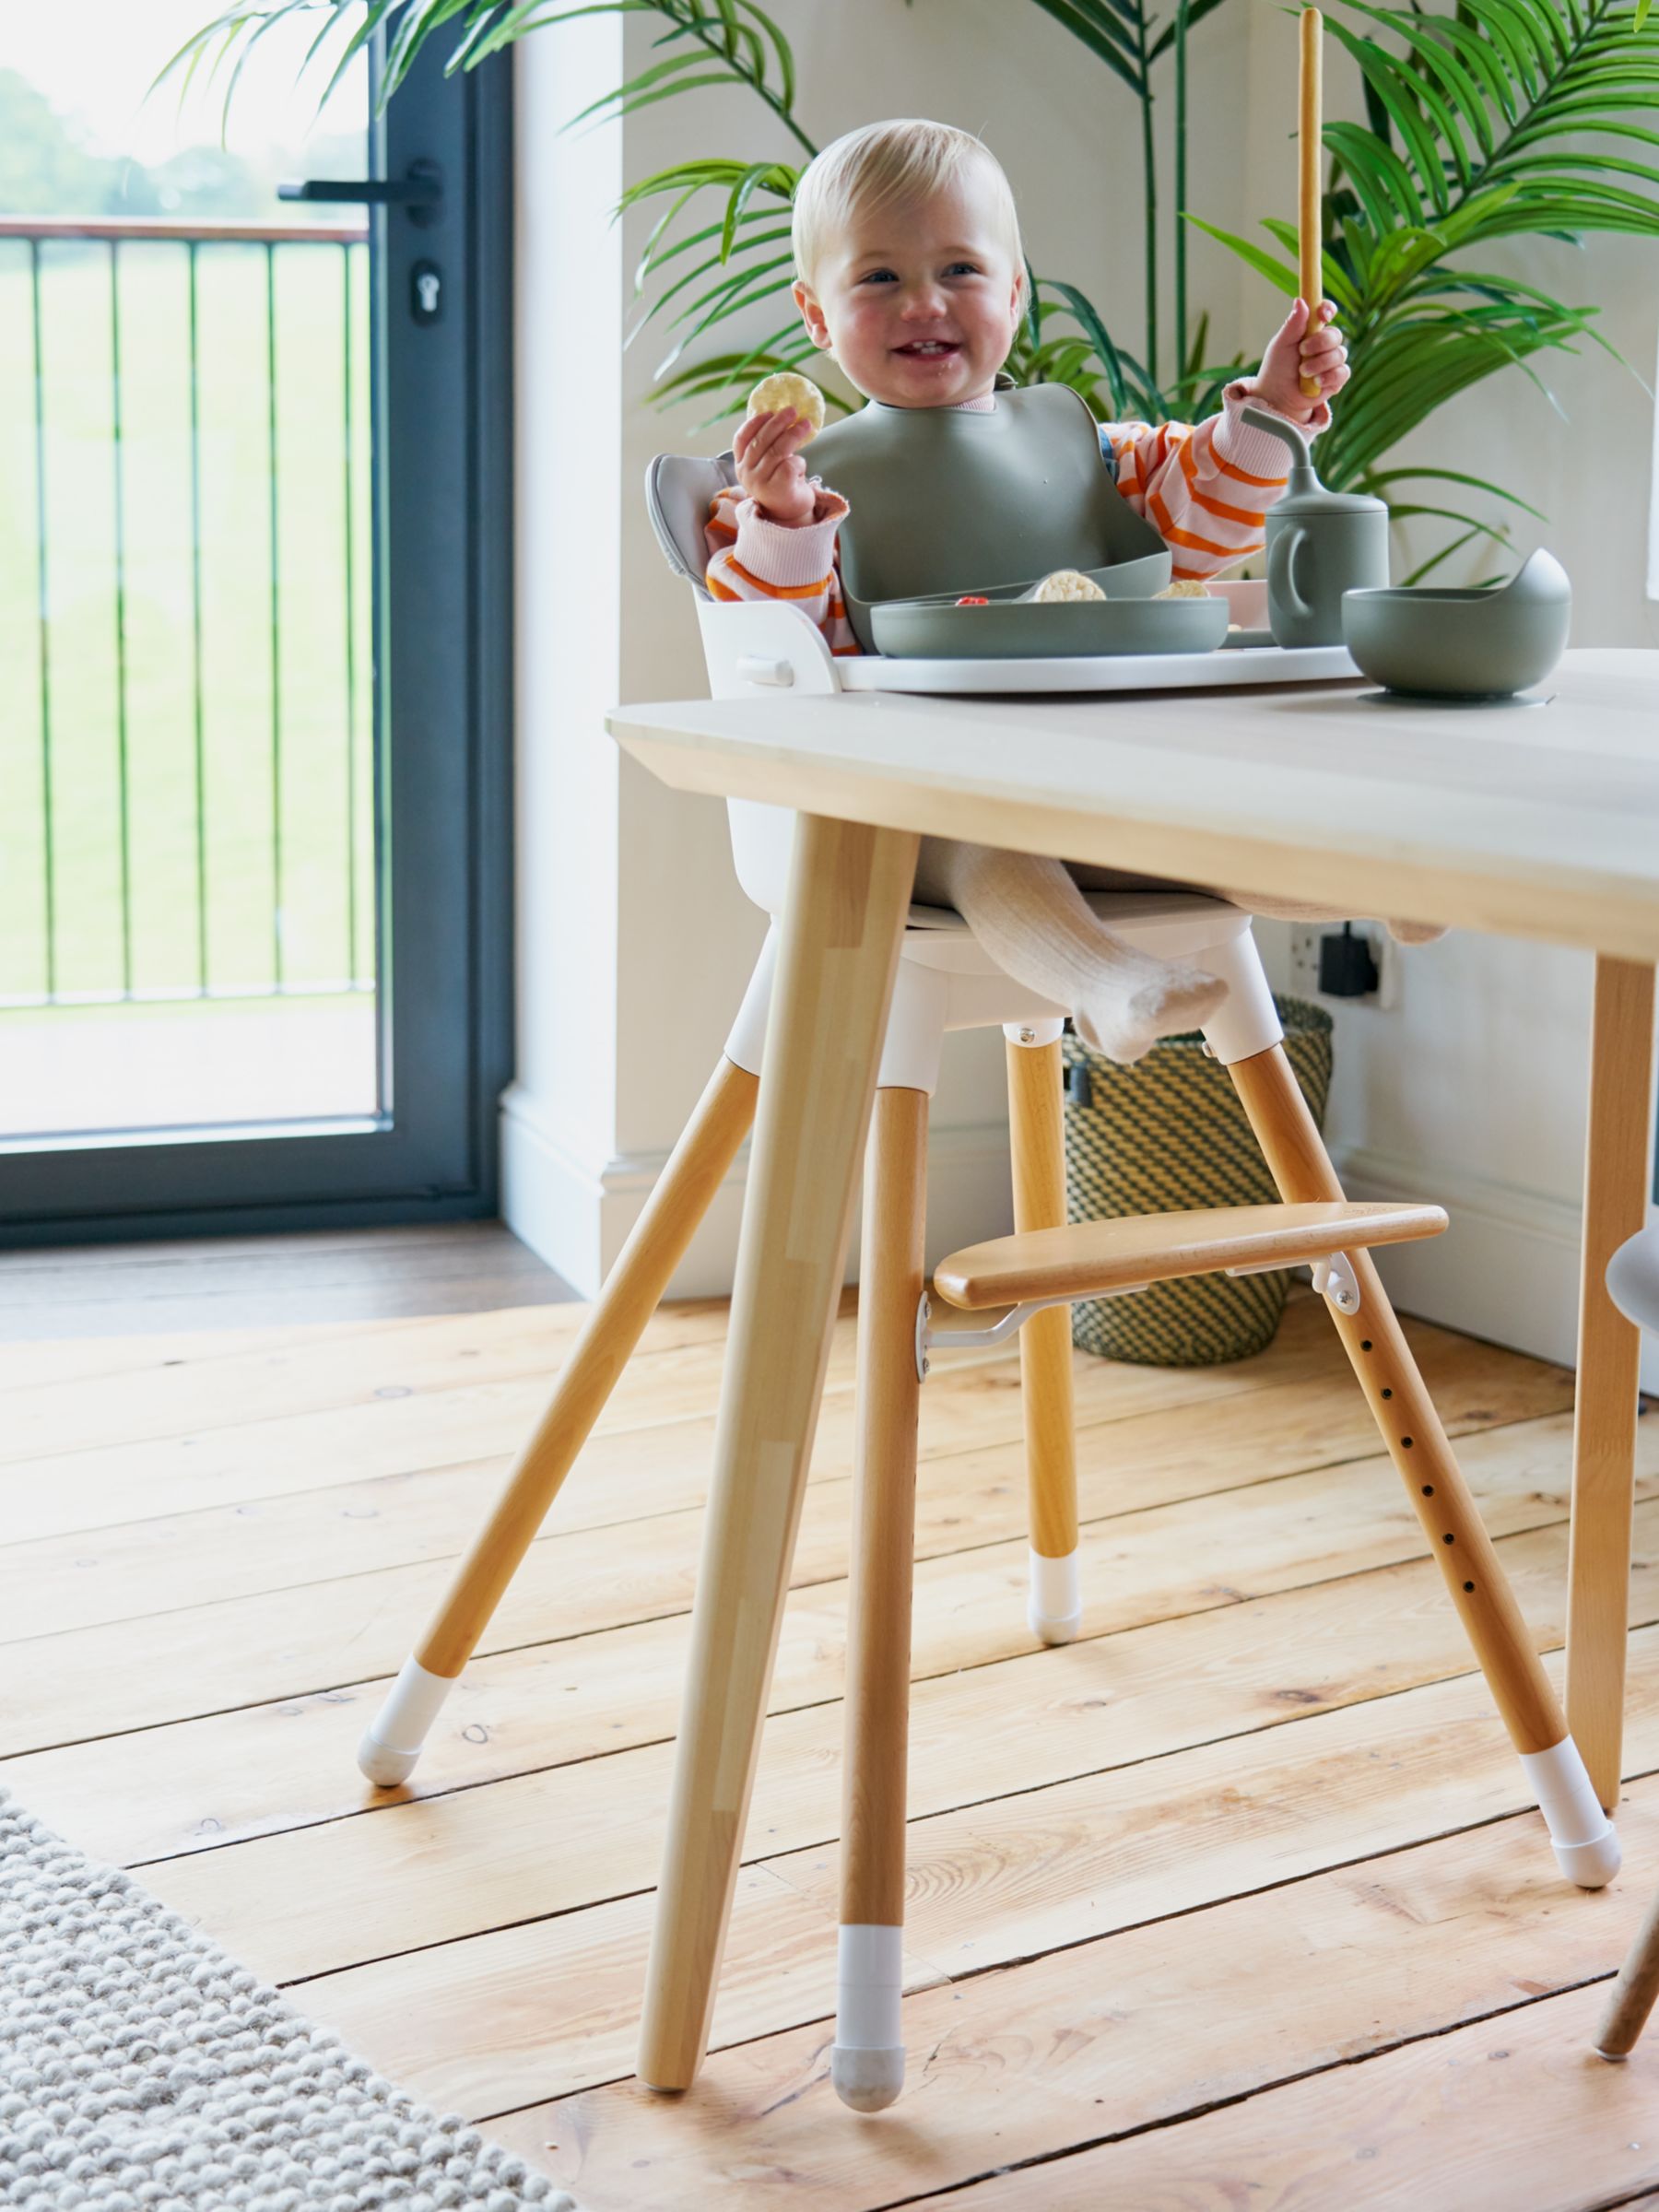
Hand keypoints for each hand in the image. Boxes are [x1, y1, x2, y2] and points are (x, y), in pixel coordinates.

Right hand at [733, 407, 818, 525]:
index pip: (741, 440)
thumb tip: (781, 414)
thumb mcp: (768, 462)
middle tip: (792, 410)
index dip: (754, 423)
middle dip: (778, 423)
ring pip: (778, 451)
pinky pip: (790, 465)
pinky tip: (800, 467)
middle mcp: (747, 474)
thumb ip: (768, 444)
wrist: (789, 513)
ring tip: (806, 425)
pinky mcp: (777, 489)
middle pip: (761, 441)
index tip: (768, 412)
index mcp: (741, 464)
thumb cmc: (780, 482)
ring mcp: (760, 483)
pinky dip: (799, 462)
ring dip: (793, 434)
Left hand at [1254, 298, 1349, 421]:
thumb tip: (1300, 301)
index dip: (1328, 310)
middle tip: (1302, 351)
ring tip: (1303, 372)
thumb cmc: (1278, 367)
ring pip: (1340, 354)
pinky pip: (1343, 372)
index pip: (1326, 312)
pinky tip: (1316, 382)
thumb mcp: (1281, 344)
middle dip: (1320, 343)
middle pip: (1336, 334)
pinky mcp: (1337, 379)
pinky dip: (1329, 377)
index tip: (1323, 314)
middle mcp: (1325, 343)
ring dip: (1320, 363)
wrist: (1278, 396)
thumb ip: (1293, 324)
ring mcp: (1332, 361)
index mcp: (1312, 330)